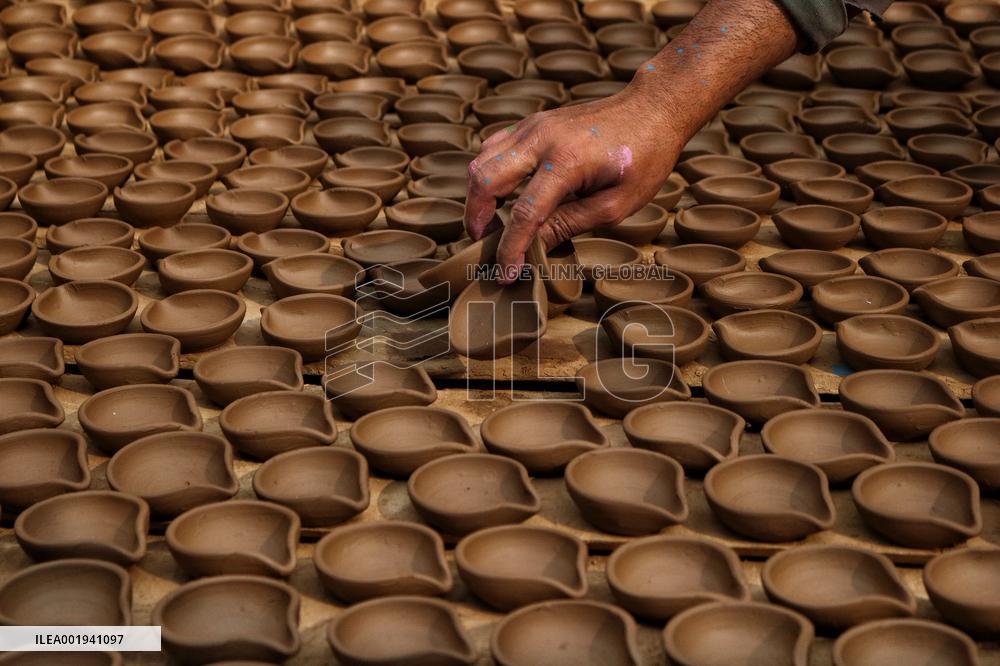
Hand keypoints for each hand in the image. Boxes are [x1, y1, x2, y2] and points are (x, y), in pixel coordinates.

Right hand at [463, 89, 682, 281]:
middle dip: (477, 218)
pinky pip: (494, 147)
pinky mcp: (532, 123)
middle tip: (486, 243)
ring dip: (479, 194)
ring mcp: (533, 126)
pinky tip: (504, 192)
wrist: (652, 109)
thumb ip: (570, 224)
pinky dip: (489, 172)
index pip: (525, 213)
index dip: (511, 248)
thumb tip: (536, 246)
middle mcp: (542, 139)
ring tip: (493, 221)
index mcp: (567, 161)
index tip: (507, 273)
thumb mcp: (616, 204)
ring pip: (482, 160)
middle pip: (485, 179)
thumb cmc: (643, 158)